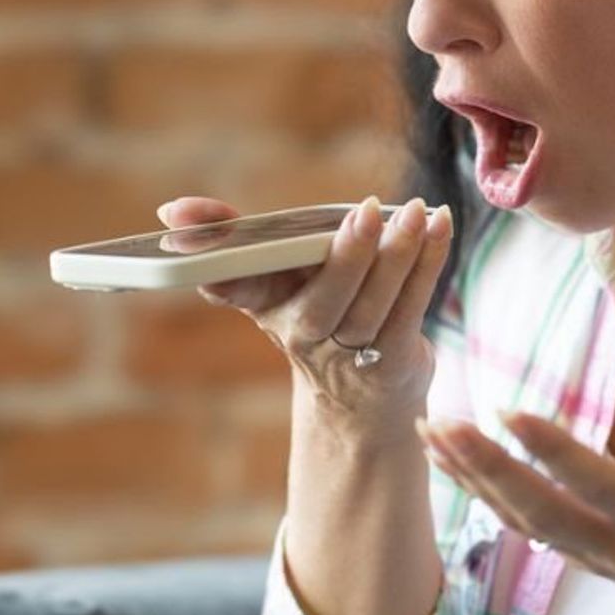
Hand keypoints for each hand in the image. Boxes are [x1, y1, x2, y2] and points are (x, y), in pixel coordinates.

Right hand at [157, 193, 453, 417]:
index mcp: (268, 307)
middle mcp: (304, 335)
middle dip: (346, 256)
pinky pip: (413, 305)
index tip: (178, 232)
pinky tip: (441, 226)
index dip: (213, 262)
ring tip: (418, 212)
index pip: (235, 284)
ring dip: (401, 255)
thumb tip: (173, 213)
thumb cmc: (316, 316)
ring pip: (376, 303)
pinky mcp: (393, 361)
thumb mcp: (275, 280)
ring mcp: (351, 354)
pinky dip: (430, 263)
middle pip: (326, 299)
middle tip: (364, 211)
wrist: (359, 404)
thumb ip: (239, 241)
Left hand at [417, 373, 614, 614]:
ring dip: (472, 480)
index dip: (554, 452)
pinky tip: (449, 460)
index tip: (510, 411)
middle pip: (542, 513)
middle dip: (489, 470)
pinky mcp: (581, 558)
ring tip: (431, 430)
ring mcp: (595, 558)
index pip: (599, 483)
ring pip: (522, 524)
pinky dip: (481, 495)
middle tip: (444, 423)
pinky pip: (522, 529)